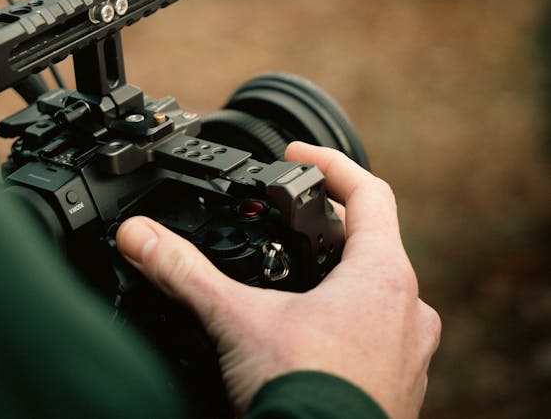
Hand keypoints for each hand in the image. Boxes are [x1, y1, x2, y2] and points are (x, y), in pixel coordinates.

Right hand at [116, 144, 440, 417]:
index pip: (368, 190)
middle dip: (327, 226)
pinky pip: (380, 337)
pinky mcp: (400, 391)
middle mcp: (408, 309)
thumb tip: (140, 236)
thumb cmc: (304, 402)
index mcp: (383, 275)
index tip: (295, 157)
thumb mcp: (234, 320)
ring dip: (342, 277)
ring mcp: (409, 354)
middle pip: (373, 241)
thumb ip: (185, 271)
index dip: (329, 163)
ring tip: (298, 277)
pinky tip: (311, 337)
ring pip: (380, 292)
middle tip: (289, 217)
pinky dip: (349, 324)